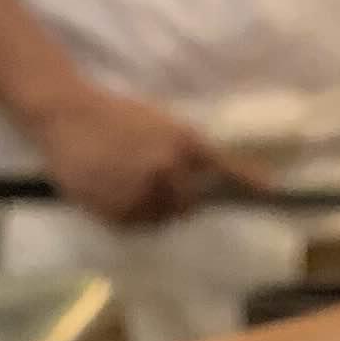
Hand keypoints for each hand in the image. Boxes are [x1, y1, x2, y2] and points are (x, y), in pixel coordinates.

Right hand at [28, 82, 259, 225]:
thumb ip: (180, 152)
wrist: (67, 117)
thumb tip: (199, 184)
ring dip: (151, 209)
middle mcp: (169, 170)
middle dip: (178, 200)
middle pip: (188, 204)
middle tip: (151, 183)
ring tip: (125, 183)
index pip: (221, 166)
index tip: (272, 190)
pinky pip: (136, 225)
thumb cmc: (112, 115)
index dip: (246, 179)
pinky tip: (110, 191)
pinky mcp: (120, 212)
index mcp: (181, 142)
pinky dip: (128, 215)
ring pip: (161, 218)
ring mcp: (145, 193)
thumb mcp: (156, 124)